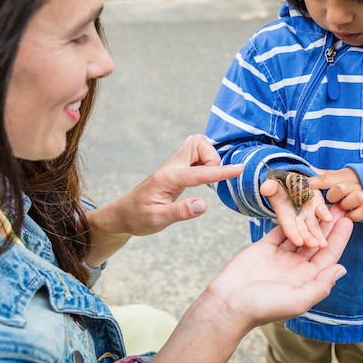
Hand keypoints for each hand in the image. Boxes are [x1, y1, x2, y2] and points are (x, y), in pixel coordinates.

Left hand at [85, 134, 242, 264]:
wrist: (122, 214)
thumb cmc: (138, 218)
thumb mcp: (158, 220)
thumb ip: (181, 211)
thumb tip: (203, 205)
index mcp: (167, 178)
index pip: (199, 172)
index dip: (221, 172)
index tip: (239, 169)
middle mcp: (171, 167)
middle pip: (198, 143)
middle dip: (212, 158)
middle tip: (212, 179)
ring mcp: (174, 166)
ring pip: (198, 146)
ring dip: (210, 159)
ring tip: (208, 180)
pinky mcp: (177, 170)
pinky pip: (196, 156)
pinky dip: (206, 163)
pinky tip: (205, 179)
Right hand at [152, 208, 352, 362]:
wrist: (228, 303)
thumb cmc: (262, 307)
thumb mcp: (297, 301)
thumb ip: (321, 285)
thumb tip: (342, 268)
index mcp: (307, 280)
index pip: (328, 255)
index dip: (339, 238)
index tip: (349, 219)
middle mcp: (296, 267)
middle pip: (316, 240)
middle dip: (328, 223)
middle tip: (339, 203)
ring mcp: (280, 256)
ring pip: (300, 232)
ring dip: (311, 218)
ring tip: (321, 200)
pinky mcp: (264, 246)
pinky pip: (280, 229)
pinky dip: (289, 217)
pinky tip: (298, 204)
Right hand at [260, 177, 332, 247]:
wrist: (291, 180)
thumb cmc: (279, 185)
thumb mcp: (273, 185)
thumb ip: (270, 187)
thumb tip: (264, 188)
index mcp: (284, 215)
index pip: (287, 226)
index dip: (292, 234)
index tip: (299, 242)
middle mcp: (296, 217)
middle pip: (302, 230)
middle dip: (308, 238)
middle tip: (315, 245)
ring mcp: (307, 213)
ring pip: (313, 226)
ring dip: (318, 234)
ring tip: (324, 243)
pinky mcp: (317, 205)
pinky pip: (322, 211)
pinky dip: (325, 215)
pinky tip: (330, 219)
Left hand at [309, 168, 362, 221]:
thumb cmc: (349, 184)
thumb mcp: (337, 177)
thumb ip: (323, 176)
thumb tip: (309, 170)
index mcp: (344, 175)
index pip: (327, 178)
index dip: (315, 183)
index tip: (307, 186)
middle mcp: (354, 184)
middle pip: (342, 188)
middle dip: (333, 195)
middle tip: (331, 198)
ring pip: (356, 197)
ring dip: (346, 204)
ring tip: (342, 206)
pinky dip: (356, 214)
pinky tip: (349, 214)